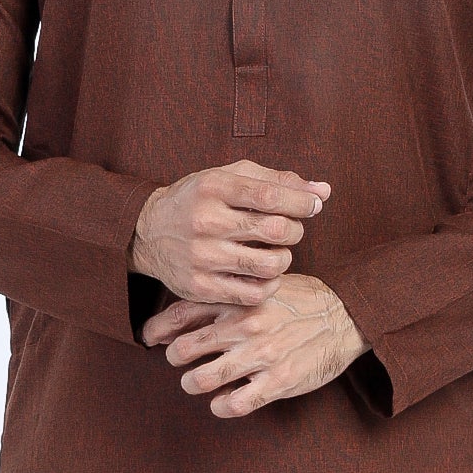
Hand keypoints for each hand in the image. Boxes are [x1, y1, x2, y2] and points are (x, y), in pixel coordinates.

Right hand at [133, 162, 330, 307]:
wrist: (148, 232)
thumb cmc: (200, 200)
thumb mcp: (231, 178)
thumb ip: (278, 181)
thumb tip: (324, 191)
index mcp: (214, 187)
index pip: (271, 195)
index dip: (302, 202)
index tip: (313, 205)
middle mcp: (205, 221)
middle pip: (276, 230)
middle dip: (296, 230)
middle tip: (290, 230)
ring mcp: (202, 256)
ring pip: (269, 265)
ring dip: (284, 259)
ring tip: (277, 252)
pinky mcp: (200, 287)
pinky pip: (253, 294)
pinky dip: (269, 285)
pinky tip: (264, 274)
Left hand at [144, 272, 367, 417]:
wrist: (348, 315)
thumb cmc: (302, 301)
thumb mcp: (262, 287)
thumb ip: (225, 298)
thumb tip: (181, 317)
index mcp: (238, 299)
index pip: (181, 313)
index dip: (156, 329)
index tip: (149, 338)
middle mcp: (245, 326)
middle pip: (183, 349)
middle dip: (174, 358)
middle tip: (181, 362)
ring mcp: (261, 355)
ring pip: (202, 379)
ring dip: (192, 384)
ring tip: (196, 382)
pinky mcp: (279, 381)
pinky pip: (234, 403)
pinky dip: (221, 406)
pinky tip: (224, 402)